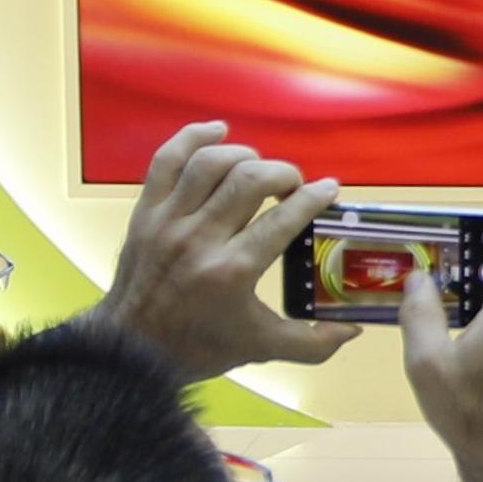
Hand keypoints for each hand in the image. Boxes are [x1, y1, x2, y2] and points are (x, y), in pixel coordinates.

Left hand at [98, 121, 357, 382]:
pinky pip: (167, 159)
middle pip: (250, 179)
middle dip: (283, 173)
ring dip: (245, 156)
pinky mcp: (145, 211)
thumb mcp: (260, 348)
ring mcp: (168, 220)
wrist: (128, 350)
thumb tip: (354, 329)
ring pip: (212, 162)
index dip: (314, 196)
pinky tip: (218, 131)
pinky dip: (194, 137)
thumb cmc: (198, 347)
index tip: (329, 189)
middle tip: (293, 186)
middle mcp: (200, 239)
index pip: (283, 218)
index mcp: (232, 271)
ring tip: (259, 168)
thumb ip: (312, 343)